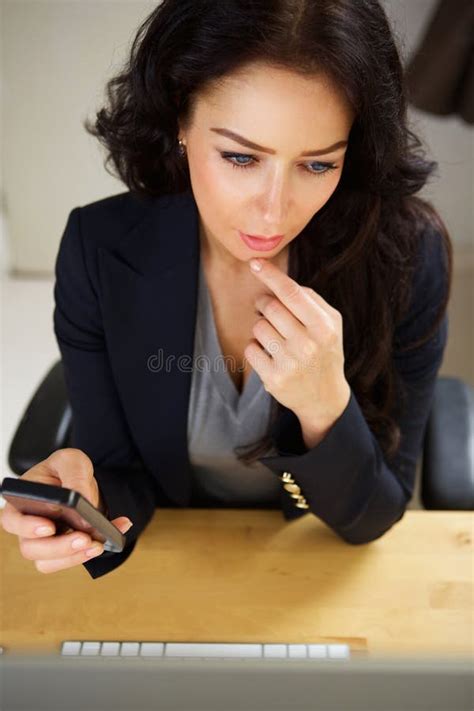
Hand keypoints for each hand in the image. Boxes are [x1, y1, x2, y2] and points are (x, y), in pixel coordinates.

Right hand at [0, 448, 131, 573]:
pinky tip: (106, 540)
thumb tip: (82, 501)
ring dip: (73, 556)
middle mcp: (27, 526)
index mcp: (21, 501)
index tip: (48, 527)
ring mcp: (42, 542)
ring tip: (97, 544)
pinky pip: (68, 561)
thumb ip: (75, 475)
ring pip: (48, 562)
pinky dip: (88, 554)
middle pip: (31, 548)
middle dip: (58, 547)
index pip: (11, 519)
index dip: (26, 527)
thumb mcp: (72, 461)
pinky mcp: (61, 551)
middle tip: (83, 539)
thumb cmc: (67, 469)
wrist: (82, 482)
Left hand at [246, 258, 350, 433]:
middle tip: (269, 310)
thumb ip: (310, 300)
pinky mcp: (273, 378)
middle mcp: (308, 344)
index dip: (271, 275)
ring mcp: (290, 363)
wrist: (324, 397)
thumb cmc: (325, 351)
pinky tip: (271, 355)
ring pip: (258, 327)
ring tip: (277, 339)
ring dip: (262, 328)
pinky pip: (250, 348)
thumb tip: (279, 280)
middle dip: (265, 303)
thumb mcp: (331, 324)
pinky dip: (256, 348)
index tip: (254, 263)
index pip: (292, 293)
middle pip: (270, 307)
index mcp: (324, 326)